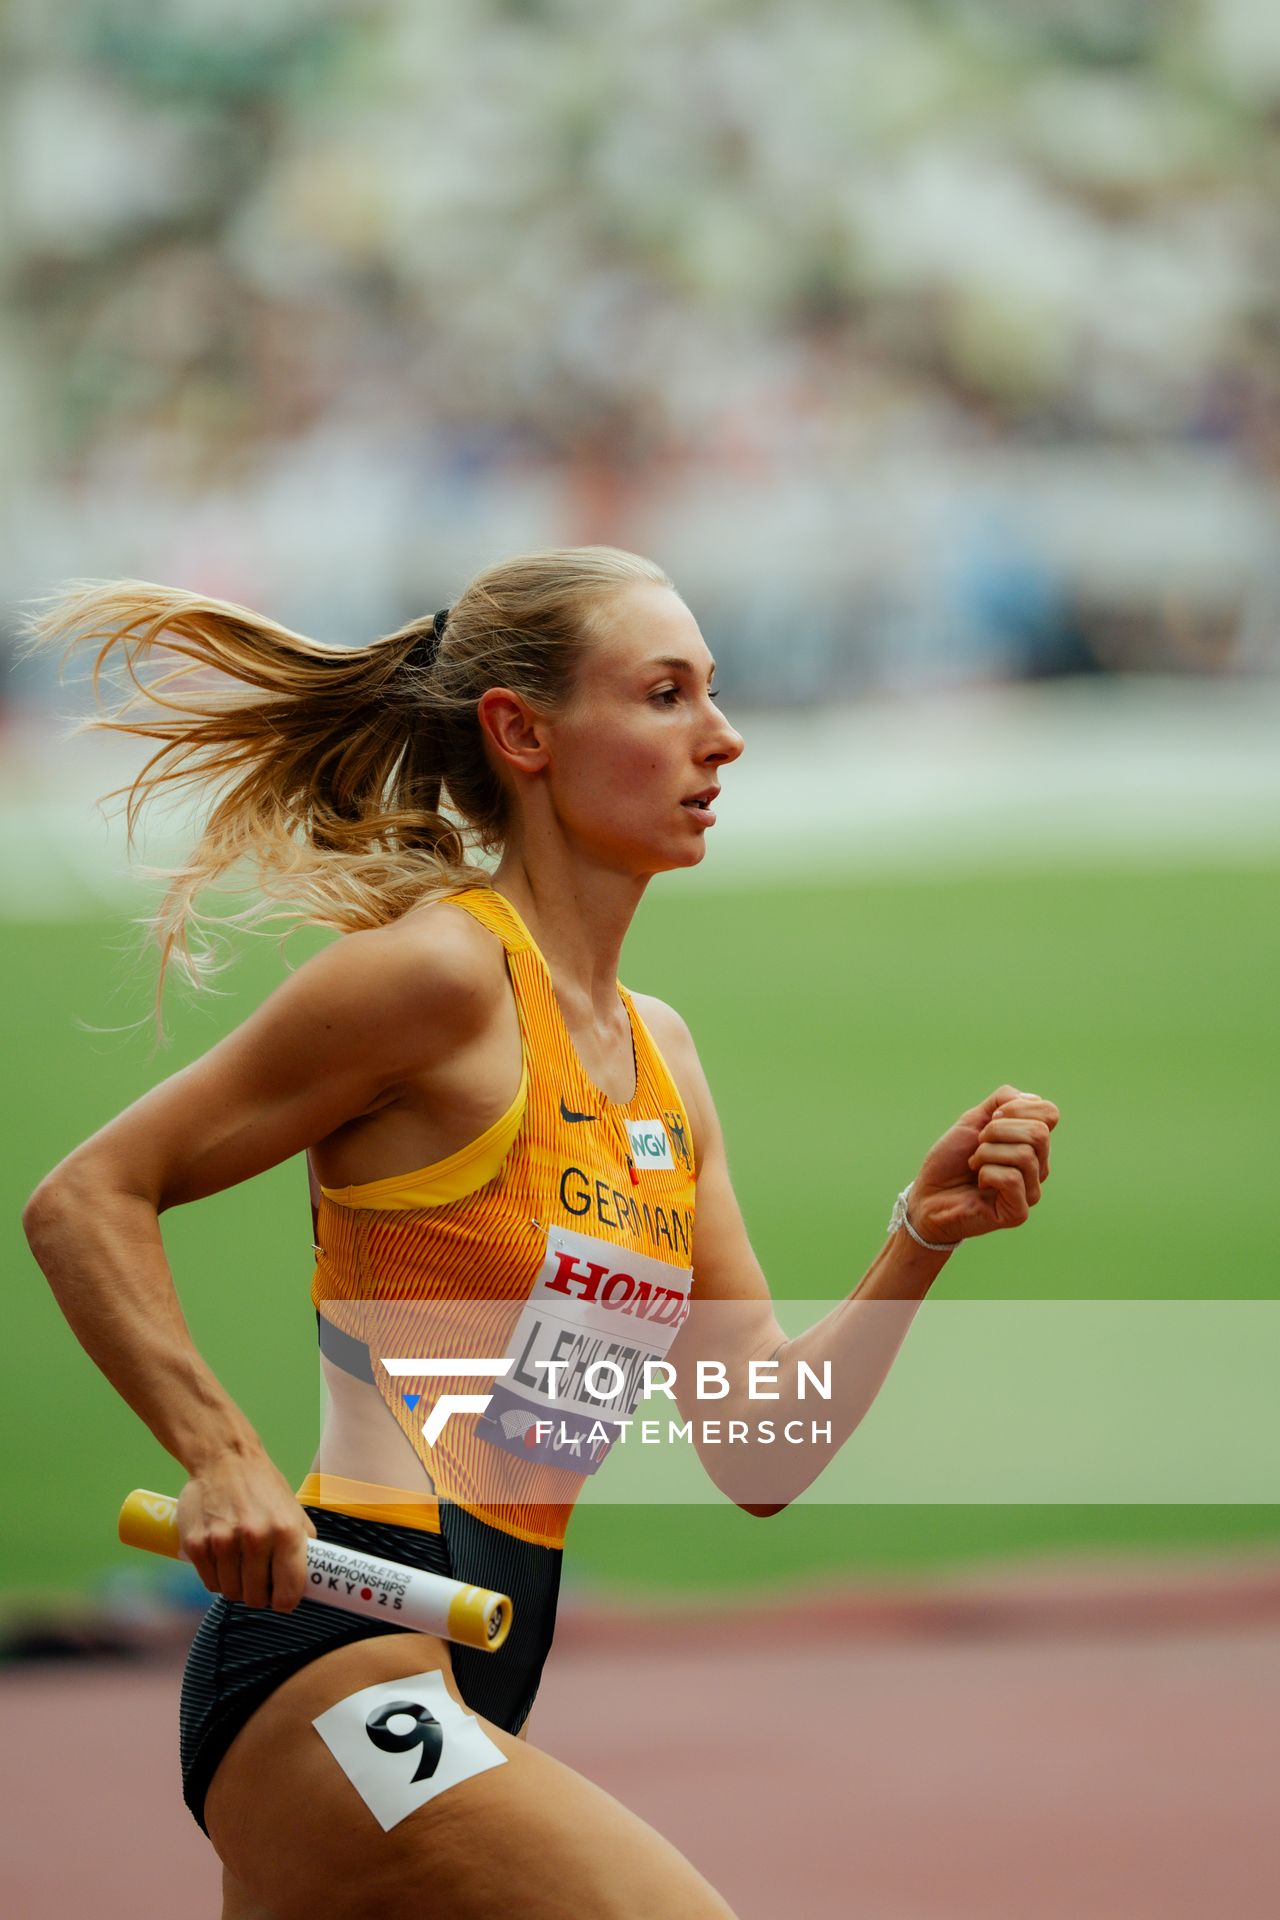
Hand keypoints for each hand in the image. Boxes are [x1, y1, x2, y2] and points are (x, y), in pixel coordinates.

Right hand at [177, 1449, 317, 1611]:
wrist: (225, 1458)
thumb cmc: (264, 1487)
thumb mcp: (294, 1511)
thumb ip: (304, 1546)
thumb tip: (311, 1581)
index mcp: (286, 1532)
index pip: (288, 1593)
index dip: (284, 1602)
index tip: (280, 1598)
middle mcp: (255, 1538)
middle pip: (255, 1599)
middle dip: (258, 1595)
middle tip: (258, 1580)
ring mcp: (223, 1542)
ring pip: (231, 1593)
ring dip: (236, 1586)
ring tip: (239, 1564)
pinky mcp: (197, 1544)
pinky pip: (210, 1582)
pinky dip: (217, 1577)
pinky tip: (223, 1558)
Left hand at [907, 1084, 1059, 1244]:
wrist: (928, 1195)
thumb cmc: (950, 1159)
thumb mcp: (973, 1119)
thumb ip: (1002, 1101)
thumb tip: (1032, 1098)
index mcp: (1032, 1144)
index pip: (1050, 1113)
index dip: (1016, 1108)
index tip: (990, 1119)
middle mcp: (1038, 1167)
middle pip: (1039, 1133)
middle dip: (998, 1130)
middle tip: (978, 1143)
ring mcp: (1031, 1191)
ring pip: (1024, 1155)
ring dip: (987, 1153)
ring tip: (974, 1164)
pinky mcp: (1019, 1213)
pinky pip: (1012, 1179)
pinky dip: (987, 1173)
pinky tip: (979, 1181)